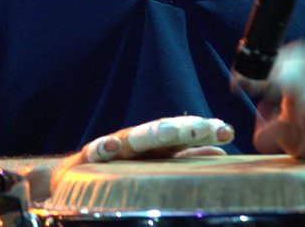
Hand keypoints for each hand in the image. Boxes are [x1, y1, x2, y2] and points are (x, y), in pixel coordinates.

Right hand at [80, 115, 234, 161]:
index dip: (205, 131)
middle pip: (164, 131)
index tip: (228, 132)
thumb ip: (188, 158)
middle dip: (185, 128)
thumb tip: (221, 152)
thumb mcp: (159, 164)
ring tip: (168, 132)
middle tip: (205, 127)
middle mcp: (139, 141)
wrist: (76, 177)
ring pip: (134, 137)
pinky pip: (94, 152)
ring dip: (150, 133)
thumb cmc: (124, 170)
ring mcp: (114, 147)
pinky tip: (110, 146)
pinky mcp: (88, 158)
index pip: (186, 134)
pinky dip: (102, 148)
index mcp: (158, 145)